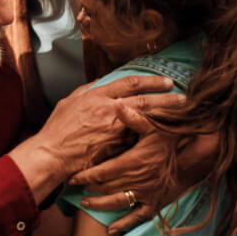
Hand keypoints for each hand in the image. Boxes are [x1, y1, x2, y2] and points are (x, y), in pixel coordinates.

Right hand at [7, 75, 179, 202]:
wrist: (52, 154)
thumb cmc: (57, 131)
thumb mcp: (69, 102)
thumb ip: (87, 89)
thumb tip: (102, 81)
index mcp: (98, 96)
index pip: (130, 83)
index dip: (151, 81)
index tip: (167, 82)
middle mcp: (109, 109)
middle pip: (146, 100)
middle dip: (167, 99)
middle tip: (184, 99)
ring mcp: (114, 130)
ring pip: (147, 120)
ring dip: (165, 118)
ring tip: (182, 117)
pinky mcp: (116, 148)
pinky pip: (138, 139)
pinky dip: (153, 137)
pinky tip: (167, 137)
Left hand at [71, 129, 219, 233]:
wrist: (196, 156)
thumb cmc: (172, 138)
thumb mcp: (155, 126)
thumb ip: (135, 117)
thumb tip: (118, 102)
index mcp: (134, 161)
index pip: (103, 171)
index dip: (86, 175)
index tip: (73, 176)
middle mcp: (138, 180)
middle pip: (106, 188)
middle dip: (89, 188)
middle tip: (74, 187)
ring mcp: (147, 194)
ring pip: (117, 203)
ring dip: (99, 204)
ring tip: (86, 203)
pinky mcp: (155, 203)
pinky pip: (137, 217)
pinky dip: (123, 224)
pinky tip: (110, 229)